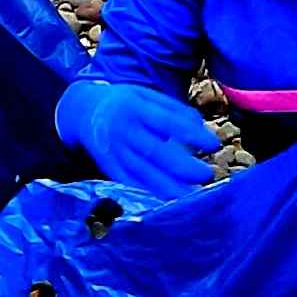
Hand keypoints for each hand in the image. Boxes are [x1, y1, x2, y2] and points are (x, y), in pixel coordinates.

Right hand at [54, 79, 218, 192]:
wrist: (81, 111)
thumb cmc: (124, 103)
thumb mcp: (146, 95)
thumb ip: (173, 109)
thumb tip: (199, 127)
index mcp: (134, 108)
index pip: (166, 122)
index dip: (191, 134)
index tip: (214, 144)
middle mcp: (123, 131)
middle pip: (154, 152)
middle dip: (182, 167)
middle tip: (207, 174)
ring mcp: (114, 152)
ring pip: (142, 173)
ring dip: (168, 187)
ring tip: (192, 197)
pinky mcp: (109, 168)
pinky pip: (129, 183)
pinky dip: (148, 194)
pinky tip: (166, 202)